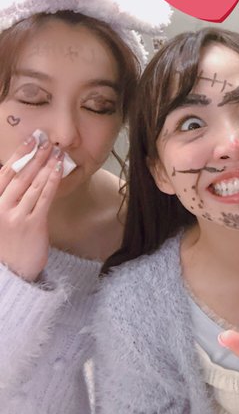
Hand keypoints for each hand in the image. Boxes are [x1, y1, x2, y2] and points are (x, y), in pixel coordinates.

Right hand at [0, 135, 62, 280]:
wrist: (10, 273)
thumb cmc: (7, 243)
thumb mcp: (0, 217)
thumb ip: (6, 197)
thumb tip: (19, 173)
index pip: (4, 173)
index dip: (18, 155)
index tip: (29, 140)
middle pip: (20, 175)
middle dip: (35, 155)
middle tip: (47, 140)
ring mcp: (15, 216)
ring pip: (33, 184)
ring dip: (46, 165)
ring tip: (56, 151)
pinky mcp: (32, 225)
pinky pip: (44, 198)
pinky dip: (51, 181)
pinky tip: (58, 169)